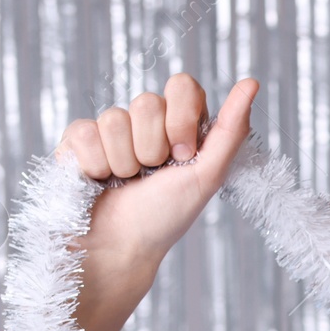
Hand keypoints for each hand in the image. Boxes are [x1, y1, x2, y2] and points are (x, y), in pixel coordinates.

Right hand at [53, 73, 258, 265]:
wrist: (120, 248)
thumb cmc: (165, 216)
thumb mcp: (208, 174)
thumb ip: (231, 129)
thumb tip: (252, 82)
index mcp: (179, 125)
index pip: (182, 86)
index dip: (181, 119)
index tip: (183, 154)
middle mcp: (145, 123)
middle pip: (147, 102)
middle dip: (152, 148)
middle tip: (152, 175)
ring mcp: (110, 129)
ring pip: (114, 118)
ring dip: (124, 162)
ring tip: (125, 183)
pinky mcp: (77, 140)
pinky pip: (84, 131)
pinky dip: (96, 165)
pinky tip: (99, 181)